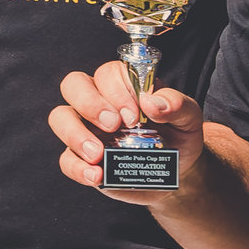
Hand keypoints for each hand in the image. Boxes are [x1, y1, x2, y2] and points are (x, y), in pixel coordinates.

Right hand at [50, 61, 206, 199]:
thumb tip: (152, 102)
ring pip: (60, 118)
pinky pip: (66, 159)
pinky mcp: (82, 158)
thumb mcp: (188, 118)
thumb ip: (176, 104)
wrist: (177, 175)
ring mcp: (86, 130)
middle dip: (90, 104)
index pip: (106, 73)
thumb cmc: (179, 137)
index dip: (116, 90)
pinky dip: (77, 167)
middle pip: (73, 85)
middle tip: (113, 125)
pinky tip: (97, 175)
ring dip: (75, 134)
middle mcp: (99, 103)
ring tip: (98, 154)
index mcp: (123, 86)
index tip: (134, 114)